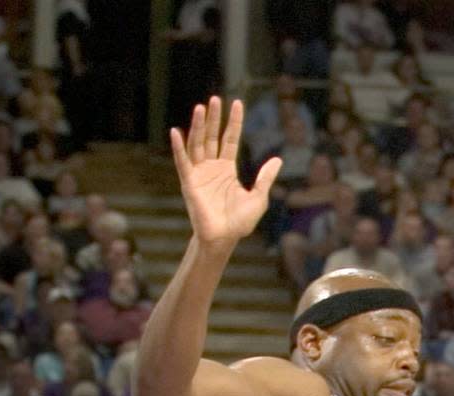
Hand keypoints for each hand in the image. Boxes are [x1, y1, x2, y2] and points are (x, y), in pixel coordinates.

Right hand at [171, 97, 281, 248]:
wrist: (224, 238)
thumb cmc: (240, 222)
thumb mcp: (258, 198)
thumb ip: (265, 178)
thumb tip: (277, 160)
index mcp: (227, 169)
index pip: (230, 139)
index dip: (233, 122)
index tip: (237, 103)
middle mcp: (211, 167)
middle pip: (212, 136)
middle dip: (213, 118)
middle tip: (215, 99)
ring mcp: (199, 173)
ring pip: (197, 144)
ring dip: (197, 126)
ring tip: (200, 108)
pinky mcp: (189, 182)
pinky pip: (182, 162)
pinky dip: (179, 147)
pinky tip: (176, 131)